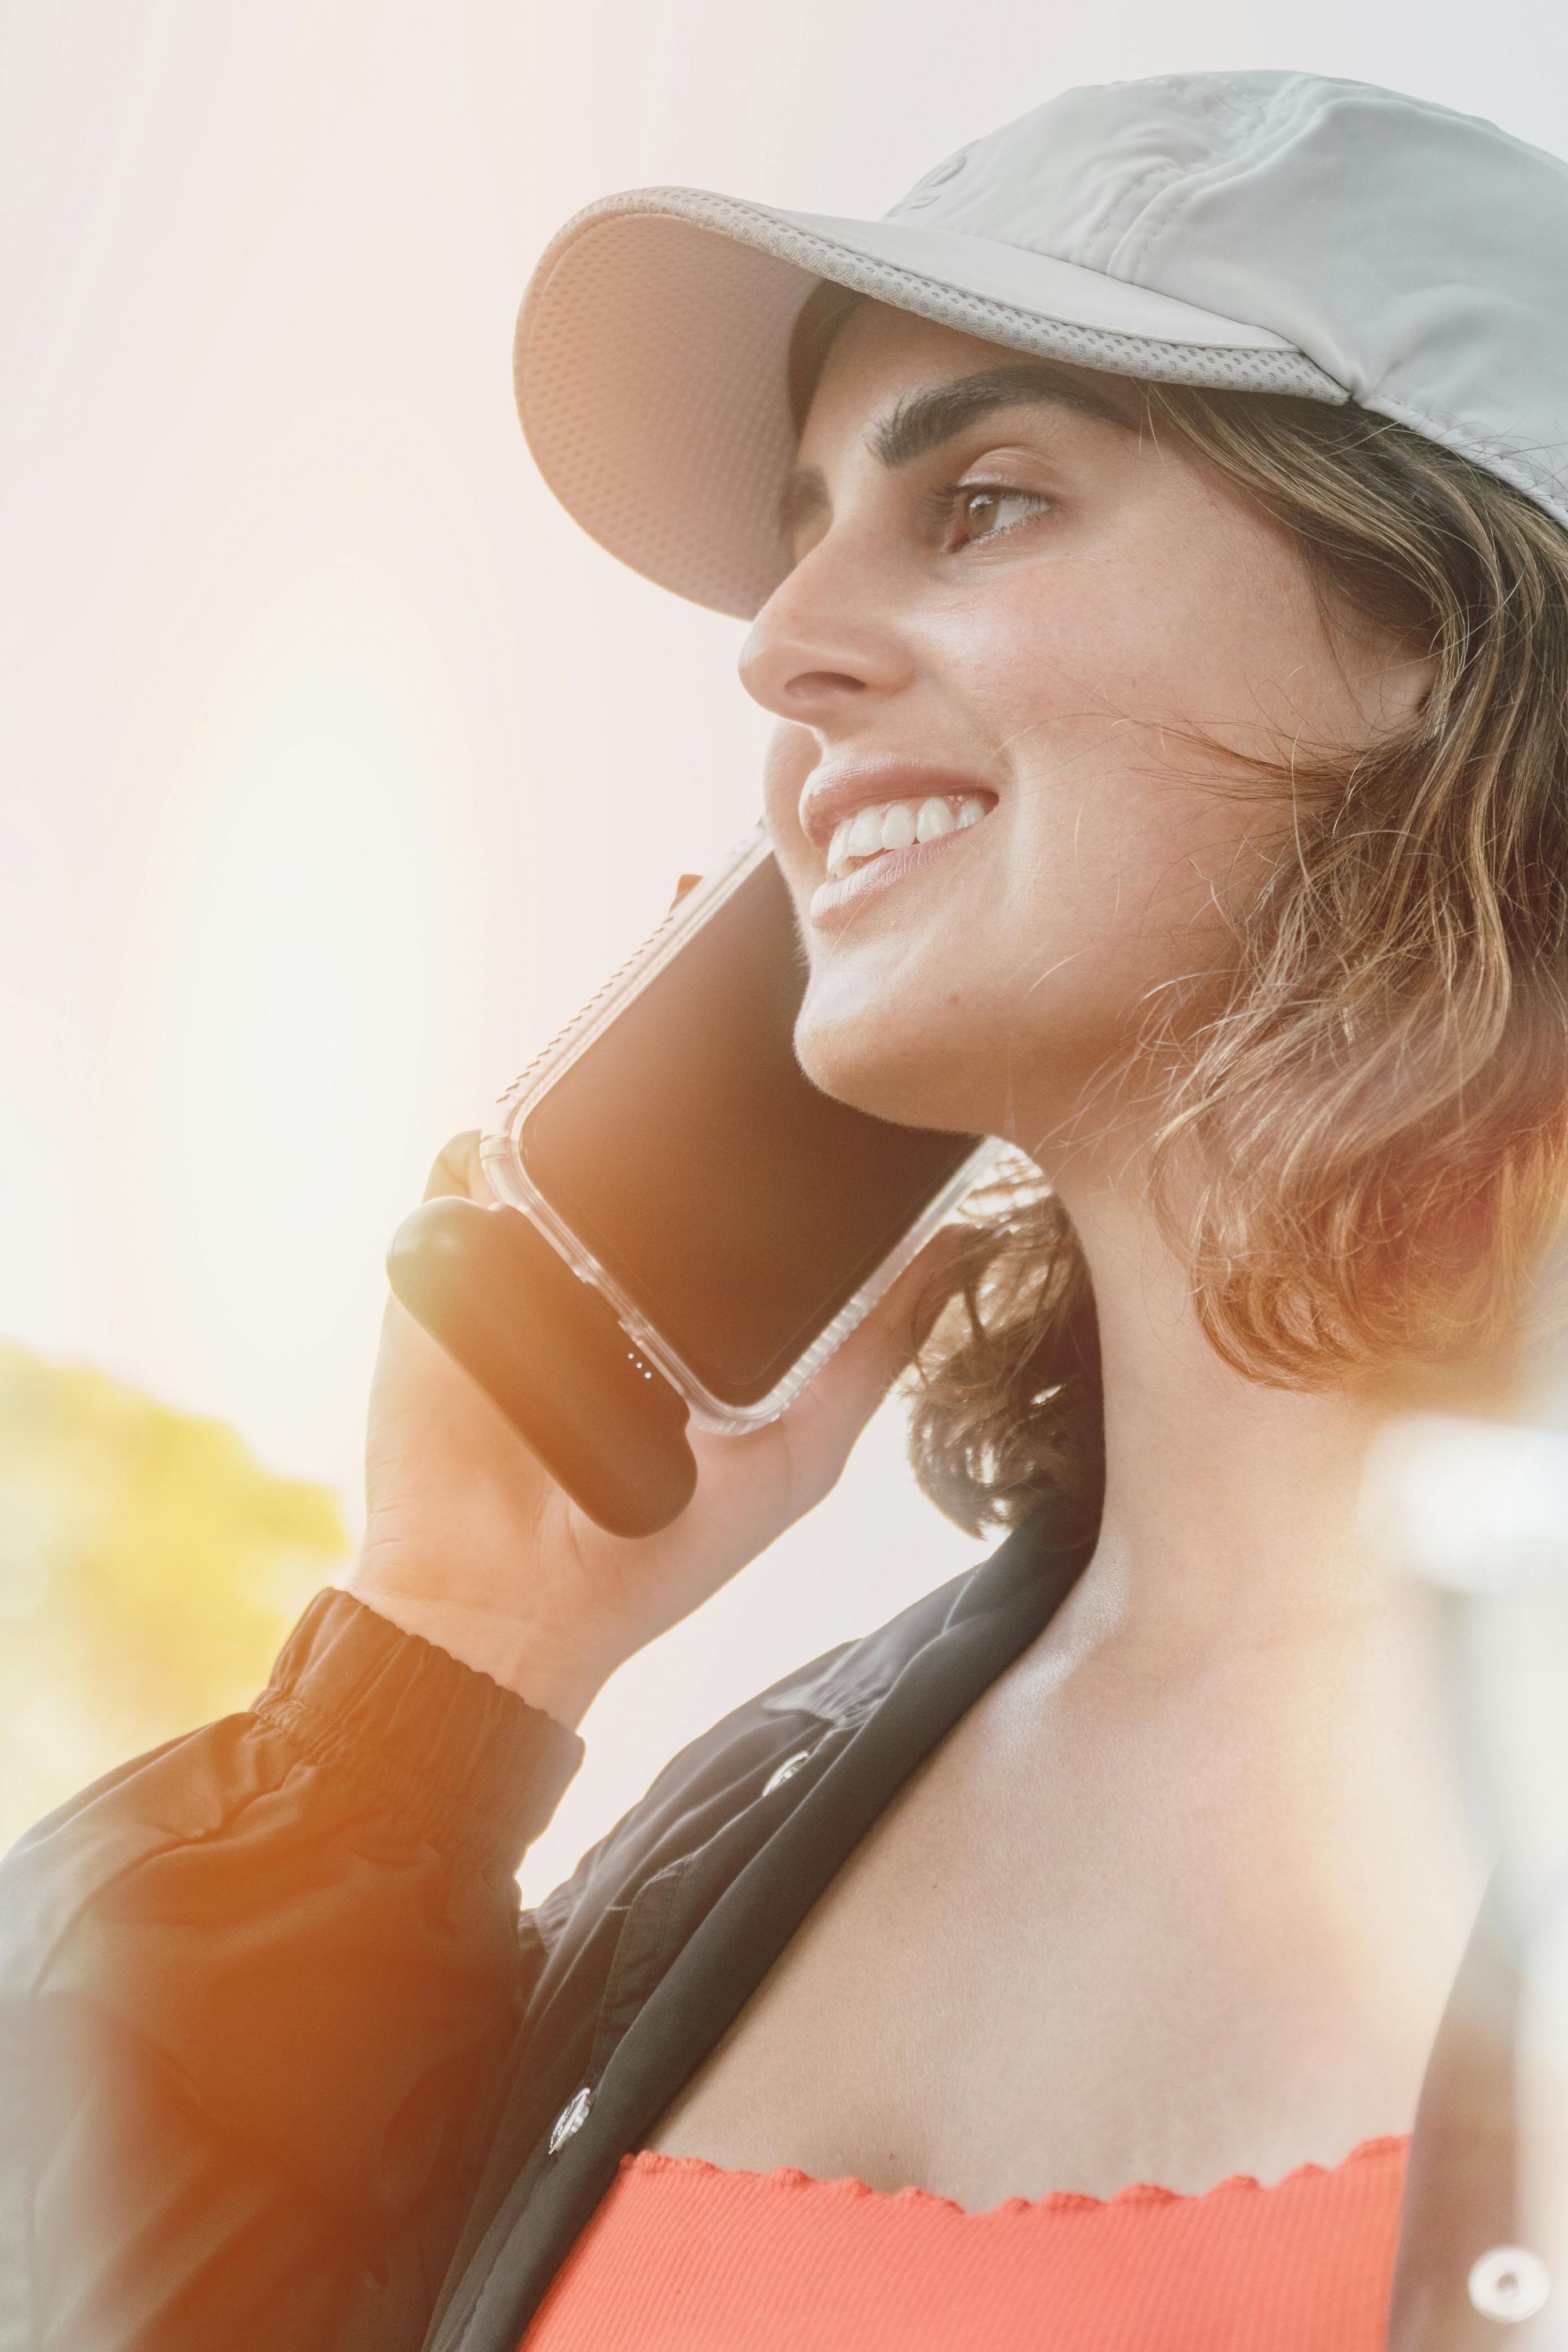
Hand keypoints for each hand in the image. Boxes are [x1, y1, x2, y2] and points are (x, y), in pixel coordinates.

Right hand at [346, 1132, 951, 1726]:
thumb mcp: (795, 1452)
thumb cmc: (654, 1552)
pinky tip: (537, 1176)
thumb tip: (957, 1245)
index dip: (771, 1149)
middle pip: (642, 1146)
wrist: (503, 1601)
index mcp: (689, 1306)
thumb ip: (868, 1354)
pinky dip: (493, 1153)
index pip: (729, 1192)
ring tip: (630, 1129)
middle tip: (722, 1087)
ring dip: (586, 1125)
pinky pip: (461, 1171)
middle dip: (678, 1114)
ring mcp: (523, 1257)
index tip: (821, 1106)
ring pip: (557, 1140)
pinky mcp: (445, 1261)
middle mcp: (605, 1270)